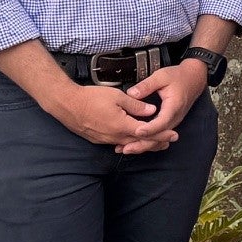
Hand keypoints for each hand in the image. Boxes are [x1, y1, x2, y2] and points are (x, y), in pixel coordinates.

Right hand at [53, 80, 169, 149]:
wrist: (67, 105)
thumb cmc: (91, 98)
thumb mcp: (117, 97)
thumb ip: (136, 105)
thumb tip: (151, 110)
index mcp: (122, 125)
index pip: (147, 132)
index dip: (162, 134)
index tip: (174, 135)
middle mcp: (115, 136)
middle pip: (139, 142)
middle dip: (156, 142)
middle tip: (169, 142)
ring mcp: (106, 140)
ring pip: (128, 144)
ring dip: (143, 144)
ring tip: (155, 143)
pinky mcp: (99, 139)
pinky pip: (117, 143)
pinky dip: (129, 143)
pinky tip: (132, 142)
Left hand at [114, 58, 207, 154]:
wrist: (193, 79)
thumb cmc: (178, 77)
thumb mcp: (161, 76)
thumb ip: (146, 85)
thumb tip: (131, 93)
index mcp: (173, 107)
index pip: (162, 122)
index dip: (149, 128)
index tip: (136, 131)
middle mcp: (174, 118)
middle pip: (159, 136)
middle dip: (142, 144)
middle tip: (125, 148)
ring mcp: (172, 122)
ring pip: (158, 139)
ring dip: (143, 145)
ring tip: (125, 149)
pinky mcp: (169, 123)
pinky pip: (158, 135)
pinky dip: (146, 141)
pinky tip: (133, 143)